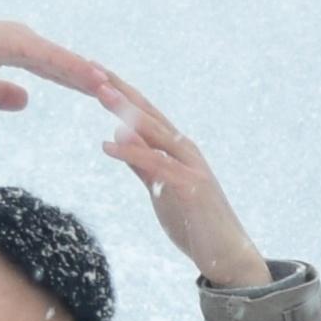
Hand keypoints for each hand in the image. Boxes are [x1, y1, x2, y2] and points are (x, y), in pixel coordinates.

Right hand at [0, 8, 127, 116]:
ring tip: (125, 95)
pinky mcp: (9, 41)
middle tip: (132, 103)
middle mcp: (23, 41)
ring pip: (66, 62)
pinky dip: (73, 69)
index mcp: (17, 52)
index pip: (61, 73)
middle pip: (71, 67)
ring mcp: (18, 38)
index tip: (113, 102)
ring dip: (95, 78)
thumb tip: (26, 101)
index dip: (86, 86)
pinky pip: (48, 58)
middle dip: (100, 85)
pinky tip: (94, 79)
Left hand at [92, 82, 268, 285]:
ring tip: (99, 91)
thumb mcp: (159, 189)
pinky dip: (132, 152)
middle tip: (91, 65)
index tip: (94, 72)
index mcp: (177, 149)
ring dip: (125, 109)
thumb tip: (118, 134)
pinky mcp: (191, 186)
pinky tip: (107, 145)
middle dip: (120, 89)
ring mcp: (190, 166)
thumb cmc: (194, 223)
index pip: (144, 114)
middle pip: (148, 112)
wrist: (228, 256)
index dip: (120, 93)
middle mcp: (185, 150)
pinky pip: (156, 164)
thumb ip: (141, 163)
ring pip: (154, 130)